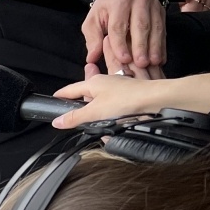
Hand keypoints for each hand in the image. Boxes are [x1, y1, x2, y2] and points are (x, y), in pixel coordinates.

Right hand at [51, 71, 209, 126]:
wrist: (156, 100)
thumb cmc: (127, 100)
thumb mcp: (94, 112)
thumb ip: (75, 117)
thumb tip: (57, 121)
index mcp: (93, 83)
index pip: (70, 89)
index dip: (60, 96)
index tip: (53, 101)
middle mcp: (105, 83)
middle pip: (86, 97)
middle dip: (82, 110)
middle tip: (79, 122)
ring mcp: (118, 90)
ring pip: (101, 104)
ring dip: (99, 117)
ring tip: (101, 126)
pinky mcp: (129, 97)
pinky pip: (114, 109)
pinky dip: (112, 117)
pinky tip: (116, 125)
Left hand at [81, 0, 164, 79]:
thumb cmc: (107, 8)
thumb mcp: (94, 19)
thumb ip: (92, 38)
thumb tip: (92, 58)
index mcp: (119, 0)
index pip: (119, 25)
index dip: (121, 43)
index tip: (123, 59)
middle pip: (140, 26)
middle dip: (141, 46)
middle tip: (141, 64)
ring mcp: (152, 4)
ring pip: (155, 27)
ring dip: (154, 47)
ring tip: (152, 62)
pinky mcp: (161, 11)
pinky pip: (162, 29)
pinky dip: (161, 45)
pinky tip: (160, 58)